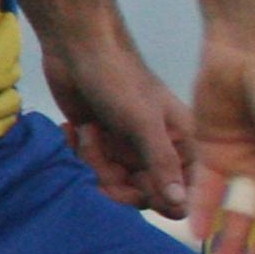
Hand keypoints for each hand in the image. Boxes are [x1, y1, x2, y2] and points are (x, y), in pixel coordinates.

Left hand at [41, 21, 192, 216]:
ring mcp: (127, 149)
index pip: (181, 192)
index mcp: (183, 144)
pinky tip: (72, 131)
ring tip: (85, 130)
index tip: (135, 186)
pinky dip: (77, 154)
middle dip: (113, 178)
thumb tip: (182, 206)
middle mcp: (157, 151)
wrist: (78, 47)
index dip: (159, 197)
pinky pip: (90, 169)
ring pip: (111, 183)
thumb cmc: (120, 80)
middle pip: (140, 193)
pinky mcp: (99, 144)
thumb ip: (162, 163)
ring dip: (92, 161)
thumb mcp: (144, 123)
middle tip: (98, 153)